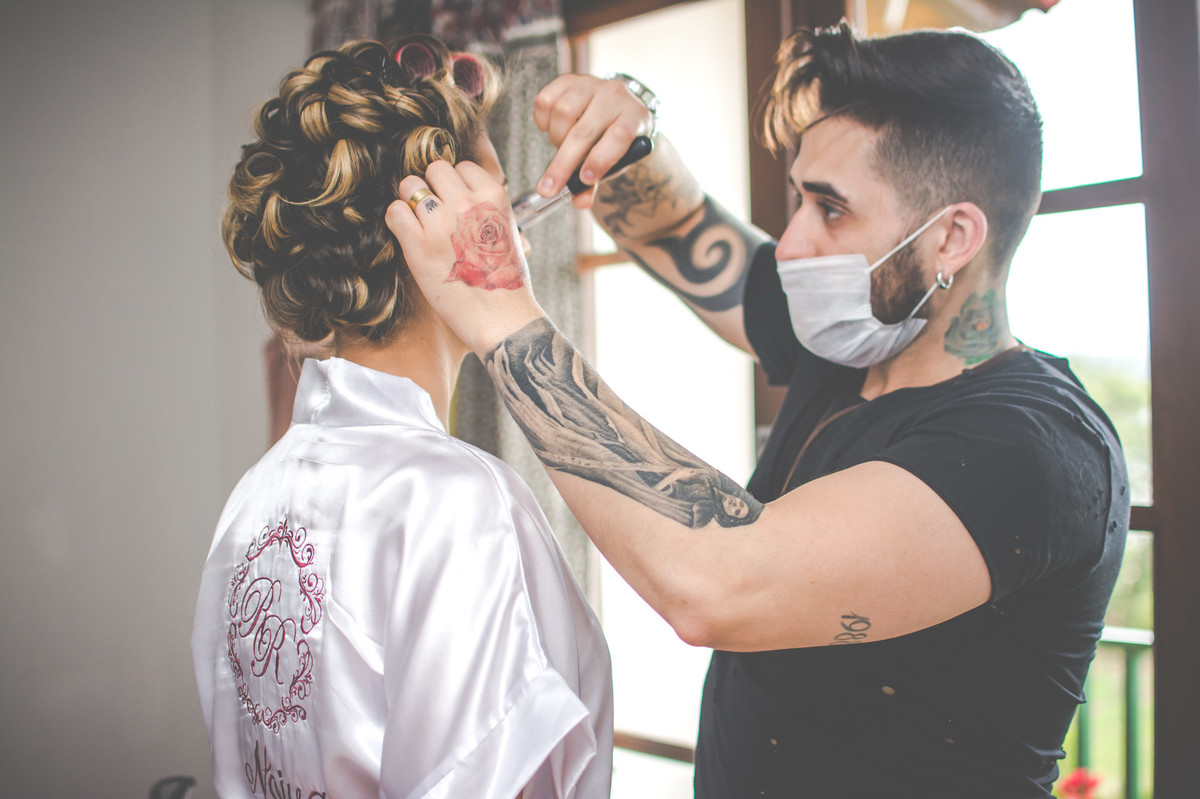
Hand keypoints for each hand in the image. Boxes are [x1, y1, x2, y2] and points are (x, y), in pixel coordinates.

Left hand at [386, 162, 544, 354]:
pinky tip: (411, 238)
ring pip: (410, 186)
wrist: (502, 318)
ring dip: (412, 203)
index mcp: (493, 196)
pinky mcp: (419, 245)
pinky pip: (395, 212)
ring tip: (422, 227)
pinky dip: (398, 221)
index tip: (456, 206)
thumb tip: (461, 194)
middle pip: (435, 169)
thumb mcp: (509, 233)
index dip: (455, 185)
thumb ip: (486, 208)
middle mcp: (466, 203)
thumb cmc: (505, 281)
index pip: (462, 167)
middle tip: (436, 216)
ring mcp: (441, 223)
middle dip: (432, 188)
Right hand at [533, 74, 655, 208]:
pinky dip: (543, 121)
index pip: (619, 136)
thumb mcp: (614, 163)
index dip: (600, 159)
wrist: (614, 110)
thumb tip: (580, 202)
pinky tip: (553, 129)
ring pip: (562, 112)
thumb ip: (595, 183)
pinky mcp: (568, 80)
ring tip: (562, 147)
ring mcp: (590, 84)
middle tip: (548, 189)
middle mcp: (615, 95)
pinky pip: (545, 99)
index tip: (583, 179)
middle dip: (564, 164)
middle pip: (584, 131)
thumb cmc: (614, 141)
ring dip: (556, 139)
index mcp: (635, 117)